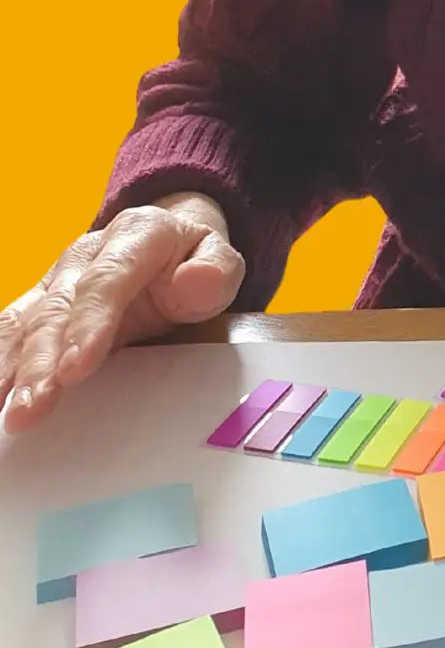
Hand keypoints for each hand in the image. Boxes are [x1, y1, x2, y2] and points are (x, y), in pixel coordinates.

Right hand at [0, 194, 244, 433]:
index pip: (108, 279)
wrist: (168, 242)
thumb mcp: (220, 258)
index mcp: (136, 234)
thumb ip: (215, 270)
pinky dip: (1, 363)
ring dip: (13, 369)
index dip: (90, 323)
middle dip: (41, 361)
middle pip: (59, 307)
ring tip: (6, 414)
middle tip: (32, 408)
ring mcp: (57, 278)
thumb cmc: (192, 261)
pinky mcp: (39, 303)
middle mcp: (87, 254)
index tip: (77, 368)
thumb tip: (196, 280)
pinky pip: (11, 331)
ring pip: (27, 322)